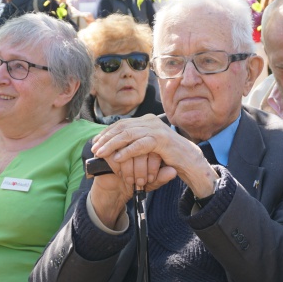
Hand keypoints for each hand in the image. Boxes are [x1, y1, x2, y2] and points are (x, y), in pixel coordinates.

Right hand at [87, 149, 173, 226]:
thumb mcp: (152, 182)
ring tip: (132, 182)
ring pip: (128, 153)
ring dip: (130, 170)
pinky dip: (119, 168)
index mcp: (149, 145)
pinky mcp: (106, 150)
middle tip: (141, 183)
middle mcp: (135, 141)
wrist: (117, 189)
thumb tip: (173, 172)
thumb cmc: (137, 183)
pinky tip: (121, 176)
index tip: (151, 180)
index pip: (154, 150)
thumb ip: (162, 177)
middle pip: (141, 149)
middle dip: (141, 170)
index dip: (153, 166)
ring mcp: (119, 144)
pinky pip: (114, 156)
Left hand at [91, 116, 215, 197]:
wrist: (188, 161)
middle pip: (122, 128)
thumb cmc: (166, 155)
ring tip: (101, 153)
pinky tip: (117, 158)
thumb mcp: (148, 146)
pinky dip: (127, 151)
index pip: (122, 124)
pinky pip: (140, 145)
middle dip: (106, 138)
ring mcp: (156, 129)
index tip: (95, 141)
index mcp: (146, 120)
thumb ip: (135, 141)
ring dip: (112, 145)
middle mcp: (150, 121)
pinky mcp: (161, 140)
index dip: (107, 132)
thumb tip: (114, 143)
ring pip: (128, 135)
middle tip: (94, 148)